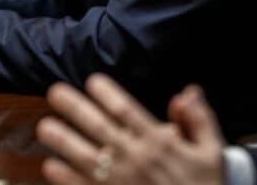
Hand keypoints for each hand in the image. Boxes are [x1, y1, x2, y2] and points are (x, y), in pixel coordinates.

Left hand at [38, 74, 225, 184]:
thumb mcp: (212, 149)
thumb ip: (199, 118)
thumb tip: (188, 92)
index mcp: (160, 143)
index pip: (127, 111)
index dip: (107, 94)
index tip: (92, 81)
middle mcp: (137, 159)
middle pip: (100, 128)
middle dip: (75, 108)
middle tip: (54, 92)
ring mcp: (123, 182)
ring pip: (87, 157)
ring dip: (63, 140)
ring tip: (44, 126)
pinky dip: (66, 178)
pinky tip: (50, 166)